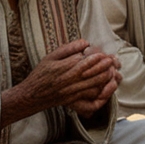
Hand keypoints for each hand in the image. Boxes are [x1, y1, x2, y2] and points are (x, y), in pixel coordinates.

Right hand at [1, 40, 120, 126]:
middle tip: (113, 61)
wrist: (31, 96)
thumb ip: (68, 48)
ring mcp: (72, 92)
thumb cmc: (41, 74)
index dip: (99, 57)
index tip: (105, 53)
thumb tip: (85, 43)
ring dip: (106, 78)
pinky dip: (100, 92)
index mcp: (64, 68)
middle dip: (106, 66)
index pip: (87, 61)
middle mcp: (69, 80)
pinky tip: (105, 86)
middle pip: (94, 73)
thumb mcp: (51, 57)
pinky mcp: (73, 101)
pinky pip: (90, 98)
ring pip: (94, 86)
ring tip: (112, 71)